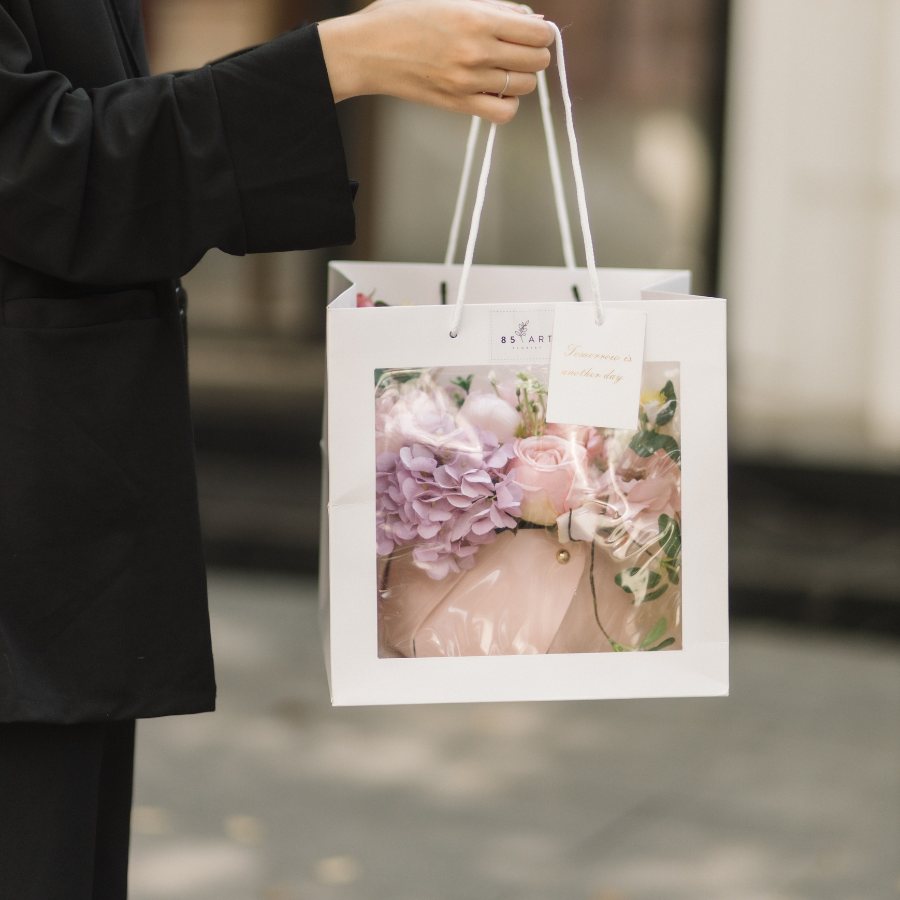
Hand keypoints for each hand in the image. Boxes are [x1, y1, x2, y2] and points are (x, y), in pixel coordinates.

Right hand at [318, 0, 553, 123]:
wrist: (367, 50)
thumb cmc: (404, 16)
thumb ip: (495, 8)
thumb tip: (534, 20)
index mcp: (477, 18)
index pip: (537, 32)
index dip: (544, 33)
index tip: (536, 33)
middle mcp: (477, 51)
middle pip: (537, 60)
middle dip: (536, 53)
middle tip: (520, 50)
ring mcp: (469, 81)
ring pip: (525, 86)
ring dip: (522, 77)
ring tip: (504, 69)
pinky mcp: (459, 103)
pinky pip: (504, 112)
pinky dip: (508, 103)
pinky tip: (496, 91)